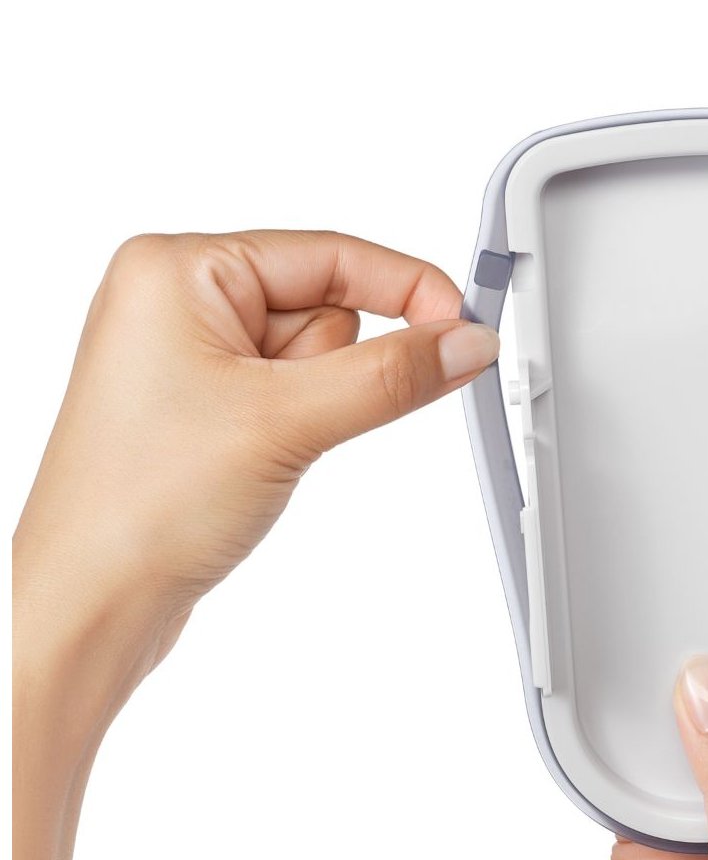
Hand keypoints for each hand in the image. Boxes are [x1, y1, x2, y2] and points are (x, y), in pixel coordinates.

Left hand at [12, 230, 497, 859]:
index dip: (404, 286)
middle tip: (291, 421)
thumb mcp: (287, 422)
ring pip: (317, 361)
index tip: (462, 322)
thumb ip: (391, 374)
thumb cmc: (137, 506)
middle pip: (325, 309)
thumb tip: (463, 343)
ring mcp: (193, 360)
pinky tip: (257, 462)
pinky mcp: (209, 410)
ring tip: (260, 451)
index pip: (328, 252)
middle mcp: (179, 304)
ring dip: (317, 407)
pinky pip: (294, 396)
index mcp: (176, 270)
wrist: (92, 607)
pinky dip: (303, 426)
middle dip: (335, 370)